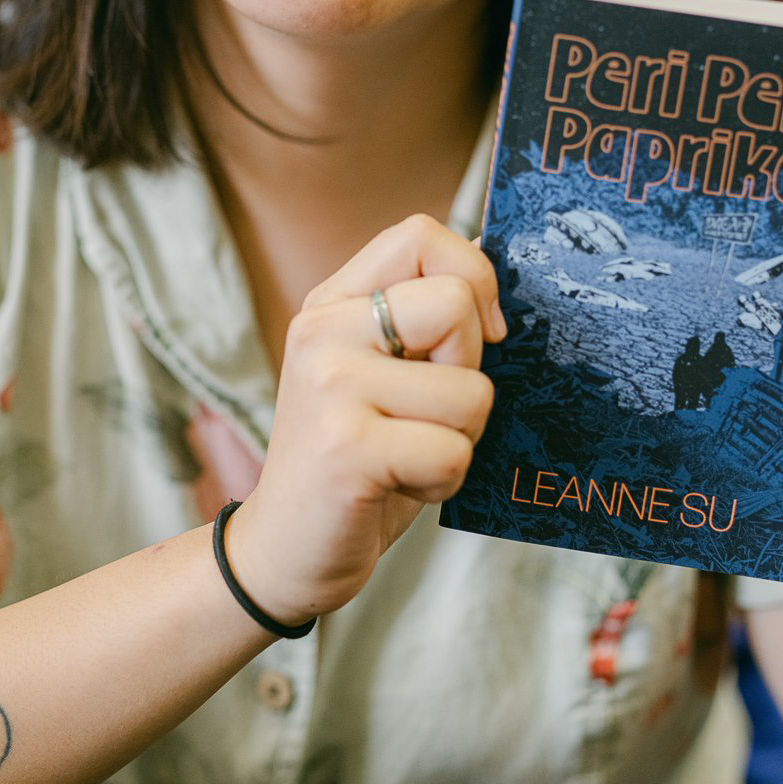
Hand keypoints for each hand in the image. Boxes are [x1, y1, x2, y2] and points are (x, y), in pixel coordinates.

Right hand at [224, 215, 503, 625]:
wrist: (284, 549)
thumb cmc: (356, 455)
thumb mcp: (380, 369)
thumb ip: (422, 317)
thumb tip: (498, 261)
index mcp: (333, 302)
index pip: (421, 235)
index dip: (474, 277)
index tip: (481, 334)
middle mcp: (322, 331)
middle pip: (457, 305)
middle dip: (469, 372)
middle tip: (425, 414)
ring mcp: (330, 387)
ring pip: (470, 392)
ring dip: (459, 438)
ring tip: (406, 455)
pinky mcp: (347, 450)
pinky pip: (453, 452)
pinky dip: (444, 483)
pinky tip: (398, 486)